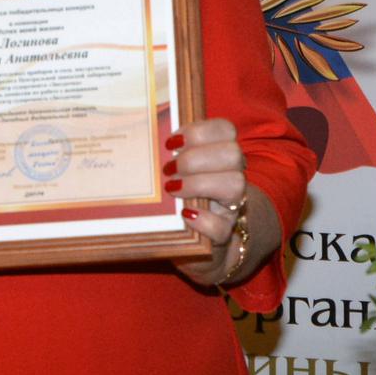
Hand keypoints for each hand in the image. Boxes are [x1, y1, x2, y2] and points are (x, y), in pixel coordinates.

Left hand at [166, 118, 249, 285]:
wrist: (194, 245)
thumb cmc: (180, 198)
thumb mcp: (176, 174)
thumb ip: (168, 156)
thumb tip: (140, 140)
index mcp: (220, 155)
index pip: (225, 129)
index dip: (200, 130)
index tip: (172, 142)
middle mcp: (232, 176)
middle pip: (232, 152)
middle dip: (196, 158)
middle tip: (169, 169)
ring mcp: (232, 206)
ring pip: (235, 184)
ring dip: (199, 183)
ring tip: (172, 189)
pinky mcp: (224, 234)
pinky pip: (222, 225)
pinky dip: (202, 219)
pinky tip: (184, 215)